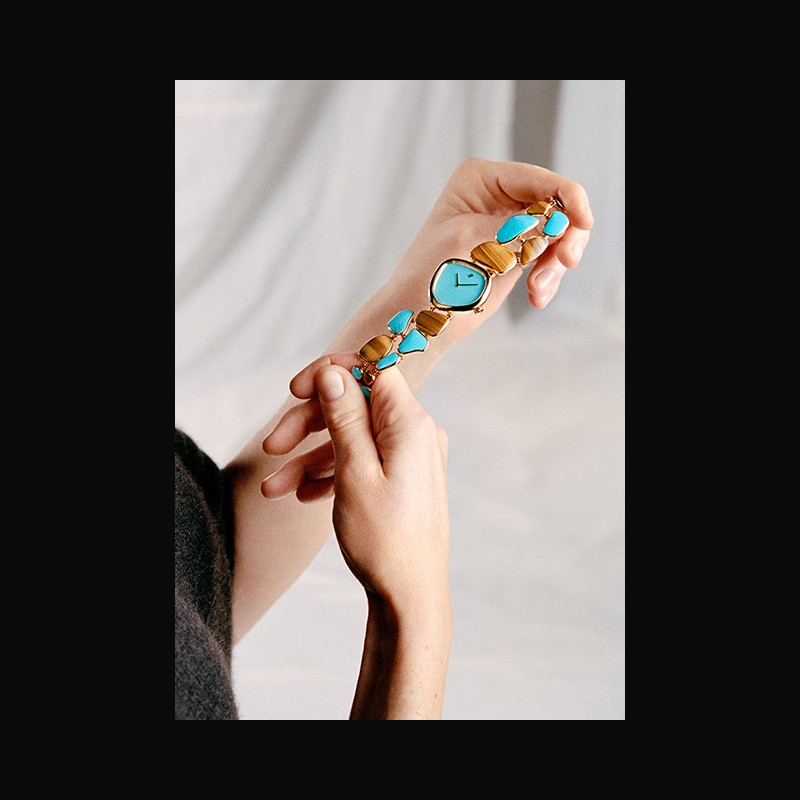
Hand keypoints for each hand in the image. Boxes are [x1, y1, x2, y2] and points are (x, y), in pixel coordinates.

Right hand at [263, 360, 449, 610]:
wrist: (410, 596)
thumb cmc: (386, 540)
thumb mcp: (354, 472)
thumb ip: (344, 417)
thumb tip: (333, 373)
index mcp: (410, 423)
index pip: (372, 368)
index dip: (332, 372)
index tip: (295, 389)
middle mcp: (416, 433)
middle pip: (355, 404)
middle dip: (309, 421)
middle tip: (271, 446)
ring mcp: (411, 457)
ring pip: (353, 437)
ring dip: (311, 455)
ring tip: (275, 487)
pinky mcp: (403, 478)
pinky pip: (363, 461)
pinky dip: (332, 472)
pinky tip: (303, 495)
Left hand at [387, 158, 593, 328]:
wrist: (416, 318)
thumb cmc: (429, 275)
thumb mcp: (469, 243)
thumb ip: (515, 229)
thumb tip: (556, 222)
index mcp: (480, 179)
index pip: (537, 180)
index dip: (568, 197)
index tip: (583, 222)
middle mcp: (498, 197)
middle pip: (556, 205)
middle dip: (564, 235)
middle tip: (565, 263)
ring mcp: (510, 226)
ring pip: (558, 235)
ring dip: (555, 264)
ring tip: (539, 290)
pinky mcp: (516, 254)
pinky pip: (549, 259)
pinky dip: (548, 278)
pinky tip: (537, 298)